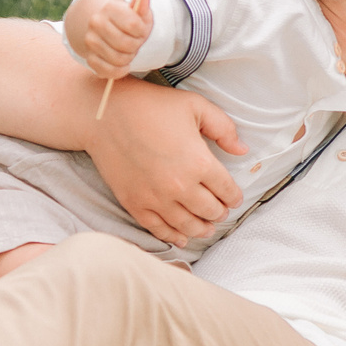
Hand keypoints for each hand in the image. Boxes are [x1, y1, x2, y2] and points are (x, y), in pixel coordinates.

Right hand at [64, 0, 152, 80]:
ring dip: (129, 58)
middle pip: (126, 44)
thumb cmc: (130, 23)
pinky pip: (107, 71)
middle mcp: (95, 22)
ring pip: (118, 59)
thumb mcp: (140, 14)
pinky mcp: (89, 57)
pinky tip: (123, 64)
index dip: (142, 31)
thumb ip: (142, 6)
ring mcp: (90, 40)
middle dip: (136, 46)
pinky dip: (119, 71)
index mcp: (110, 8)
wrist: (109, 29)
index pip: (133, 25)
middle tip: (135, 43)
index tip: (140, 30)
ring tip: (128, 51)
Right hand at [83, 81, 247, 245]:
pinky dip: (173, 236)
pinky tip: (181, 238)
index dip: (234, 196)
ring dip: (201, 229)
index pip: (227, 190)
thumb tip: (242, 150)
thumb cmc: (151, 106)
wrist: (103, 114)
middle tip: (221, 211)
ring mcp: (155, 198)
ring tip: (208, 228)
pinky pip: (158, 228)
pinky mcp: (134, 203)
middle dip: (219, 212)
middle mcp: (179, 186)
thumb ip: (223, 128)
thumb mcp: (195, 106)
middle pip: (210, 211)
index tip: (234, 198)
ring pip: (187, 225)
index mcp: (198, 162)